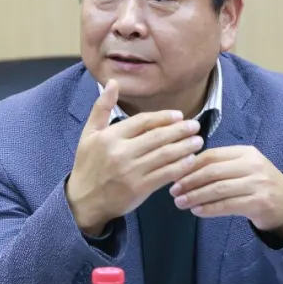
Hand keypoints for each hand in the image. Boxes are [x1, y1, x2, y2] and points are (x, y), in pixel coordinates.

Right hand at [66, 79, 204, 235]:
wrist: (84, 201)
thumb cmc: (87, 165)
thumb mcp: (89, 134)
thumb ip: (101, 107)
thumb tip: (113, 82)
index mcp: (109, 137)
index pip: (143, 121)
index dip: (163, 117)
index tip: (179, 115)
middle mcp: (120, 152)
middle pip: (157, 137)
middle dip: (180, 130)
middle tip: (195, 126)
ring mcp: (131, 171)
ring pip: (164, 155)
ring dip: (184, 147)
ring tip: (198, 141)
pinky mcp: (139, 188)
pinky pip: (165, 174)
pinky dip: (180, 166)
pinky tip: (190, 160)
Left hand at [170, 146, 282, 238]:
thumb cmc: (258, 185)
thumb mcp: (243, 168)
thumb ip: (220, 166)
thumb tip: (184, 169)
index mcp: (245, 152)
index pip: (211, 155)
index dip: (190, 165)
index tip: (174, 174)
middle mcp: (252, 165)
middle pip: (213, 171)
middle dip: (189, 181)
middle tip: (173, 190)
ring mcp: (257, 183)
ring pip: (218, 189)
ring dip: (195, 196)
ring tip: (180, 202)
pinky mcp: (259, 202)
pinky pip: (227, 205)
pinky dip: (209, 209)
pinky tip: (196, 211)